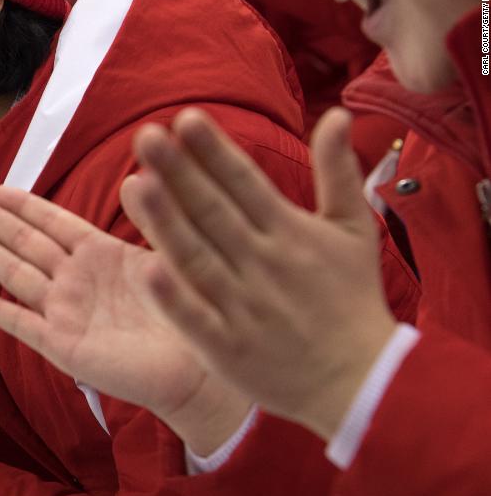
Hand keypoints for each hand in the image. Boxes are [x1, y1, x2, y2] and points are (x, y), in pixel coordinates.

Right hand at [0, 187, 249, 454]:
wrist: (197, 368)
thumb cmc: (191, 310)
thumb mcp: (171, 254)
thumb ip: (150, 219)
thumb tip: (136, 177)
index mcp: (101, 254)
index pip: (53, 222)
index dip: (24, 205)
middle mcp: (77, 280)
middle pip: (26, 244)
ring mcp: (67, 312)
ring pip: (17, 276)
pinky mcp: (63, 346)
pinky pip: (22, 324)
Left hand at [120, 108, 396, 440]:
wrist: (361, 382)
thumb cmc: (351, 299)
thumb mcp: (353, 229)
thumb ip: (337, 170)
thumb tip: (334, 112)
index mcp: (289, 232)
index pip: (244, 183)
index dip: (214, 151)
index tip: (185, 118)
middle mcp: (264, 264)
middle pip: (213, 213)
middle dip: (180, 173)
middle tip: (146, 135)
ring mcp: (244, 306)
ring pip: (197, 258)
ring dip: (165, 223)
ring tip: (133, 184)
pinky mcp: (228, 347)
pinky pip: (196, 319)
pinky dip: (173, 298)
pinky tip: (145, 270)